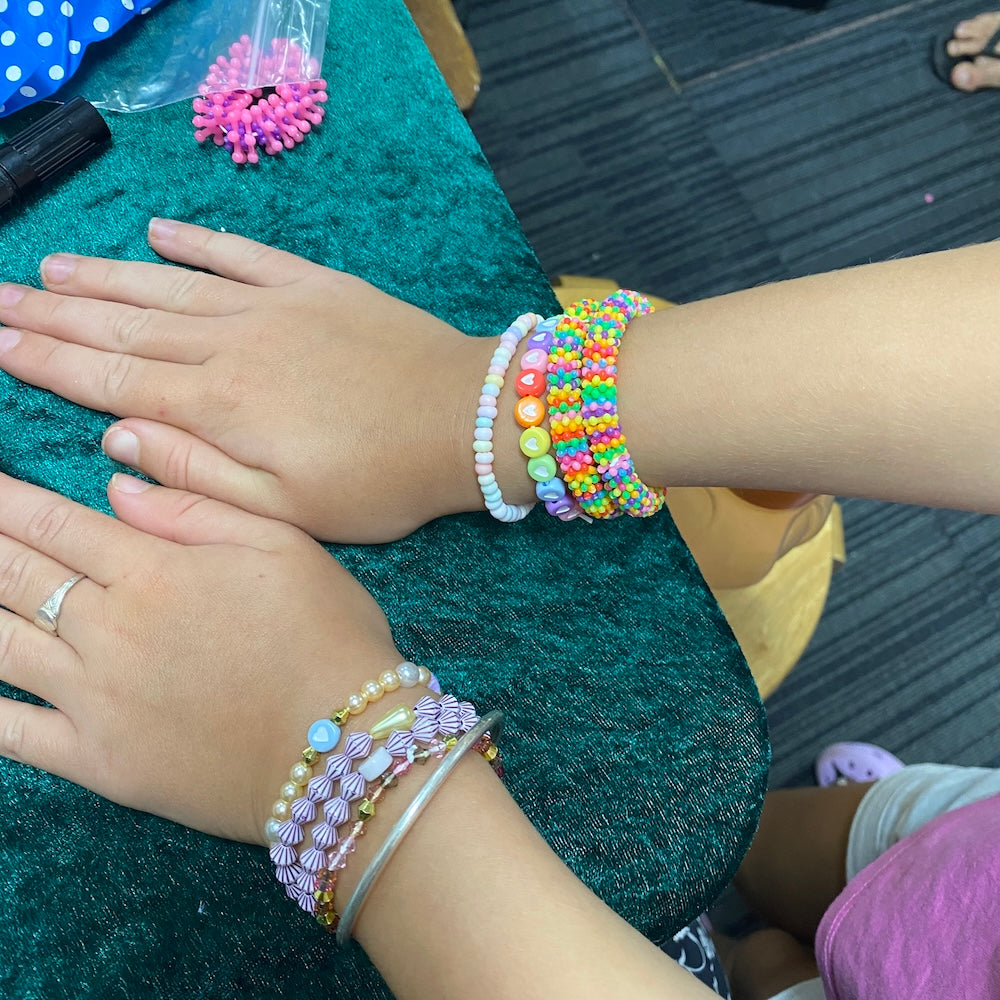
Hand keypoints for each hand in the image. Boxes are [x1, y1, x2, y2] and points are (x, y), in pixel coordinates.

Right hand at [0, 219, 489, 542]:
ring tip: (52, 269)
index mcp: (219, 407)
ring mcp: (273, 307)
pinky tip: (159, 232)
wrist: (463, 421)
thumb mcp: (286, 509)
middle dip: (54, 314)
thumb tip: (114, 441)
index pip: (110, 380)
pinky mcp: (315, 286)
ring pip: (170, 286)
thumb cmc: (379, 481)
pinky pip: (242, 254)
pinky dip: (198, 242)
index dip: (46, 361)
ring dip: (107, 277)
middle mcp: (232, 345)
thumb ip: (195, 476)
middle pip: (124, 327)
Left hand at [0, 471, 399, 844]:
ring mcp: (95, 699)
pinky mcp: (99, 761)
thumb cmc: (326, 636)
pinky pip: (13, 733)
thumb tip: (115, 486)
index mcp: (154, 571)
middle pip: (16, 574)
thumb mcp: (283, 545)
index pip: (53, 523)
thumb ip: (197, 508)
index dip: (0, 499)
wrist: (343, 747)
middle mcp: (110, 628)